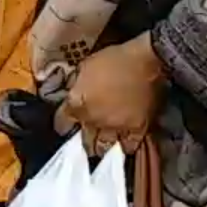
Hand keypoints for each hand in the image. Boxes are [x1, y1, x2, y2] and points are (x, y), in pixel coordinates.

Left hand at [57, 34, 166, 154]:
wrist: (145, 60)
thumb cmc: (114, 59)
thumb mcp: (85, 65)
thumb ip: (76, 83)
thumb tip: (72, 91)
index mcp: (77, 103)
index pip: (61, 122)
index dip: (61, 123)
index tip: (65, 123)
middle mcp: (93, 120)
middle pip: (83, 140)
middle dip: (83, 140)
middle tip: (85, 139)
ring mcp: (115, 127)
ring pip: (103, 147)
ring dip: (100, 147)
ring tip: (101, 147)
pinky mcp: (136, 129)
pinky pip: (129, 145)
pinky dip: (125, 146)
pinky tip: (123, 145)